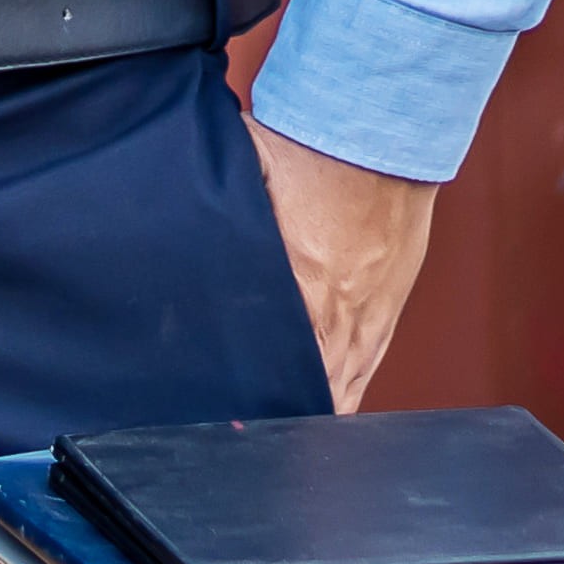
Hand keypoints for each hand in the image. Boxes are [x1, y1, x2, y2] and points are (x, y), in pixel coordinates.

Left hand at [249, 117, 437, 411]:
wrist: (387, 134)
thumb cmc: (316, 145)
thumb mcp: (250, 169)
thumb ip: (223, 203)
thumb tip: (174, 205)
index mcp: (298, 277)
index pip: (268, 348)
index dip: (246, 379)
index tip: (224, 401)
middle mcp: (335, 306)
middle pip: (307, 379)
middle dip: (276, 404)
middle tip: (246, 423)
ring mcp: (367, 312)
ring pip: (340, 382)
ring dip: (314, 404)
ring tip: (284, 428)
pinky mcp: (389, 306)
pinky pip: (369, 364)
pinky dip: (349, 389)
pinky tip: (332, 412)